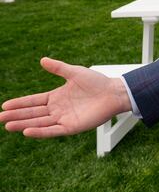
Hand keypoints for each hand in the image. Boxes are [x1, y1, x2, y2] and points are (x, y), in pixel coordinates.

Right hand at [0, 58, 130, 137]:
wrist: (114, 92)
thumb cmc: (97, 82)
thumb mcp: (74, 72)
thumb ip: (58, 68)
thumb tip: (42, 60)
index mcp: (57, 97)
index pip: (34, 101)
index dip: (20, 103)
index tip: (4, 105)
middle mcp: (58, 109)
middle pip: (33, 113)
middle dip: (17, 116)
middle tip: (0, 117)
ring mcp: (64, 119)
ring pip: (40, 123)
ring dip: (24, 124)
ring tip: (8, 125)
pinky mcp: (72, 127)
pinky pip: (53, 131)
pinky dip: (40, 131)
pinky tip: (27, 131)